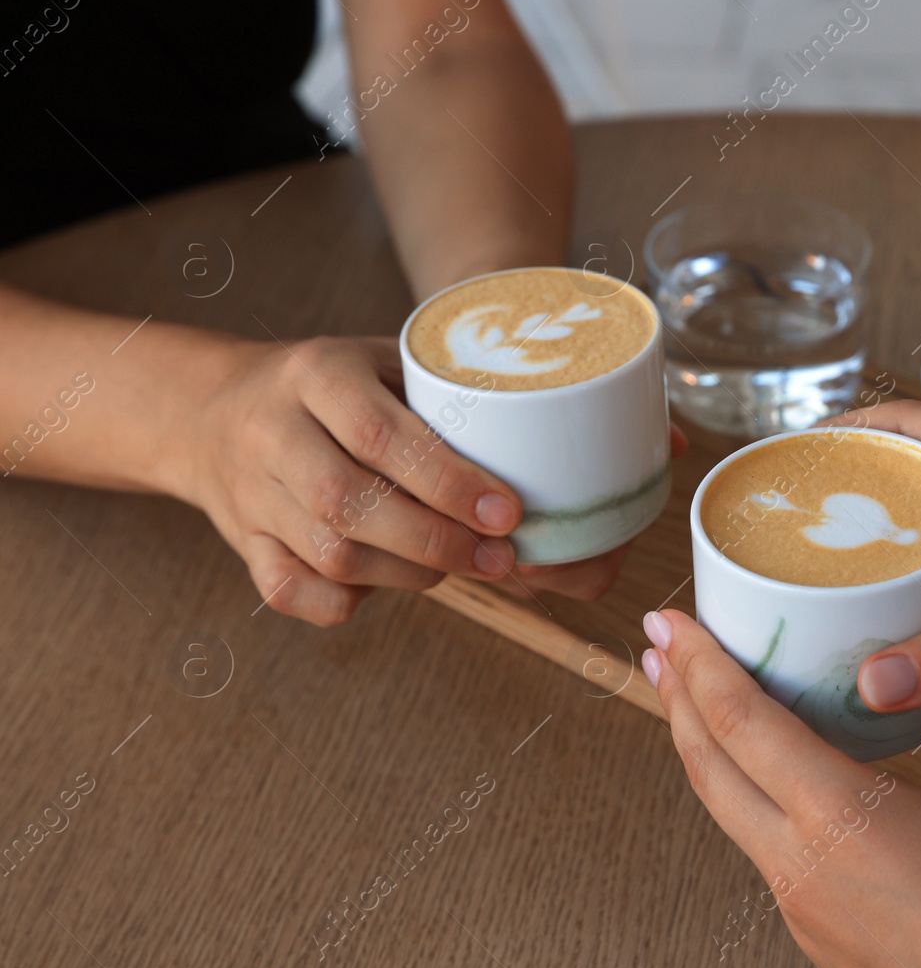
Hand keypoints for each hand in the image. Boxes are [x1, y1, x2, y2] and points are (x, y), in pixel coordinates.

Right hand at [179, 335, 663, 624]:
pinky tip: (386, 590)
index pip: (383, 434)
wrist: (212, 410)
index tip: (512, 513)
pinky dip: (343, 602)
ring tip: (466, 569)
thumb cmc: (344, 386)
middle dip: (440, 542)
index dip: (449, 482)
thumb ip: (506, 398)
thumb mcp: (405, 364)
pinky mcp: (241, 544)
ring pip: (330, 556)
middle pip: (353, 507)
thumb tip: (661, 445)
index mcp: (320, 373)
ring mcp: (251, 493)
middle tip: (505, 559)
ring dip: (410, 574)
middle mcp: (277, 432)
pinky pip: (290, 593)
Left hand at [641, 609, 920, 967]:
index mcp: (839, 818)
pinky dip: (743, 792)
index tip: (667, 619)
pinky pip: (760, 847)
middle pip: (707, 767)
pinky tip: (768, 776)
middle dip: (676, 696)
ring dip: (703, 746)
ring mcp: (800, 906)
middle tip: (658, 642)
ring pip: (726, 811)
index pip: (741, 722)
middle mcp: (800, 864)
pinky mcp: (815, 935)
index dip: (698, 663)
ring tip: (694, 699)